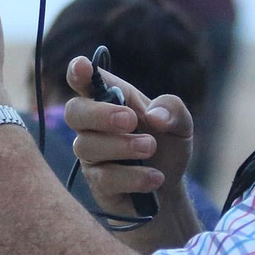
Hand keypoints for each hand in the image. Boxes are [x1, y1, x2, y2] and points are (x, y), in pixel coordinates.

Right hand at [63, 58, 193, 216]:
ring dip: (122, 146)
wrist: (171, 188)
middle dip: (100, 114)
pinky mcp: (97, 184)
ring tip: (151, 148)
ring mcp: (92, 156)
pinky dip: (134, 177)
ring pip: (87, 146)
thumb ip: (172, 109)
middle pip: (74, 111)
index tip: (83, 66)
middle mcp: (93, 126)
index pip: (84, 81)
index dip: (78, 71)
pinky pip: (104, 178)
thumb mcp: (181, 124)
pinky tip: (156, 178)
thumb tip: (155, 116)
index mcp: (110, 100)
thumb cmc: (167, 146)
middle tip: (131, 120)